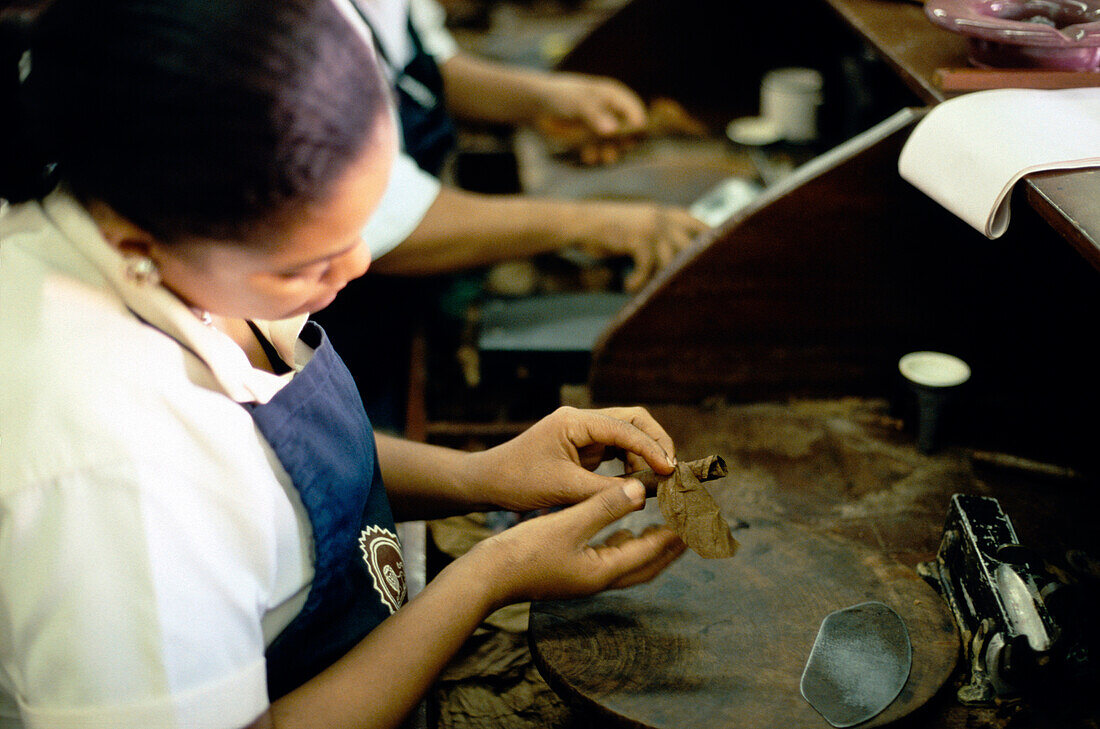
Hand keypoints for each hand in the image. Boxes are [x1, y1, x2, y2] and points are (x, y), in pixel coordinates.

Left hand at [461, 405, 675, 513]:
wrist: (488, 482)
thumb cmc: (518, 482)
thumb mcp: (563, 489)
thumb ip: (605, 491)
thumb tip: (645, 495)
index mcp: (575, 421)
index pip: (625, 427)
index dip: (651, 448)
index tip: (669, 471)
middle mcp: (582, 421)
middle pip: (633, 421)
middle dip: (655, 443)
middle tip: (670, 472)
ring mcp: (583, 433)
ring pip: (627, 435)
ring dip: (644, 456)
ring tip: (654, 484)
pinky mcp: (583, 448)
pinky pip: (616, 450)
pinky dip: (630, 464)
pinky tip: (636, 484)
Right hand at [466, 480, 685, 607]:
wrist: (487, 576)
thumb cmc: (525, 551)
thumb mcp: (568, 523)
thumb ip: (605, 505)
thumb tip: (640, 489)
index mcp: (603, 572)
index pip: (651, 551)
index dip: (675, 533)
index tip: (696, 518)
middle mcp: (599, 580)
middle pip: (648, 565)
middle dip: (670, 547)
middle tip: (692, 528)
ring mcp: (585, 579)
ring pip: (629, 562)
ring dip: (649, 546)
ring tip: (665, 526)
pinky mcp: (572, 572)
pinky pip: (610, 558)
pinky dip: (624, 543)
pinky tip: (620, 529)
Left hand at [530, 72, 647, 164]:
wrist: (538, 106)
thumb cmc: (561, 96)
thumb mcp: (579, 102)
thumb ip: (595, 115)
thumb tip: (612, 130)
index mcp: (614, 97)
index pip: (634, 110)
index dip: (638, 122)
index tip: (637, 134)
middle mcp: (611, 114)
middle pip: (627, 131)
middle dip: (625, 141)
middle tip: (623, 148)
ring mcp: (600, 129)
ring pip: (613, 144)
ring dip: (611, 151)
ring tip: (606, 157)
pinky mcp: (589, 142)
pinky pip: (598, 152)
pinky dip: (595, 155)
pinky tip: (588, 156)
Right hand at [570, 201, 709, 290]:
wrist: (581, 223)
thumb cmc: (609, 229)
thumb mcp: (640, 227)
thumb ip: (660, 235)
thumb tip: (678, 259)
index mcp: (665, 212)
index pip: (697, 223)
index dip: (709, 238)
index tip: (718, 256)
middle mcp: (662, 217)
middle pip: (690, 246)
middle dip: (689, 267)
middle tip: (688, 286)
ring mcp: (651, 227)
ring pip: (670, 260)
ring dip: (659, 279)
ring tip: (646, 289)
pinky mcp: (637, 238)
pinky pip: (647, 267)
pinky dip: (638, 281)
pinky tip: (628, 286)